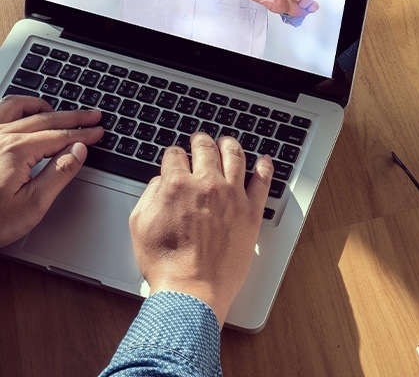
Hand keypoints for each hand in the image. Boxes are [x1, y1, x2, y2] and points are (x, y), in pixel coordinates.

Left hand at [0, 96, 102, 246]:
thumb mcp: (33, 204)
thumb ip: (59, 173)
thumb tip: (79, 150)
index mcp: (17, 151)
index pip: (60, 136)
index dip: (83, 134)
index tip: (98, 131)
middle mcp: (0, 137)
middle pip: (45, 118)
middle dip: (73, 116)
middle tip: (92, 115)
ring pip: (17, 106)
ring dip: (41, 106)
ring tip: (57, 110)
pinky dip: (14, 107)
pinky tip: (21, 114)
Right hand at [129, 133, 273, 326]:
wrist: (192, 290)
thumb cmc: (166, 264)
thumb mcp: (140, 225)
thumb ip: (149, 195)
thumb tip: (160, 181)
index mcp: (177, 185)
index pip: (175, 155)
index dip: (173, 154)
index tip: (176, 157)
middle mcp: (206, 184)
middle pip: (205, 148)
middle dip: (200, 141)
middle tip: (200, 140)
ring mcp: (232, 195)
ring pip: (234, 156)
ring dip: (229, 144)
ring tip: (227, 142)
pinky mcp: (250, 211)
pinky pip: (262, 181)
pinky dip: (264, 167)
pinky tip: (264, 160)